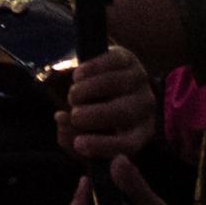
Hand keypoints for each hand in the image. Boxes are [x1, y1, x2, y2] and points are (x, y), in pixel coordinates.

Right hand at [55, 45, 161, 165]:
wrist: (111, 84)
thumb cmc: (97, 118)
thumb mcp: (87, 134)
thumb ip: (69, 135)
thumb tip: (60, 118)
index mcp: (140, 133)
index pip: (127, 144)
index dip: (102, 146)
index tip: (78, 144)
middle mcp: (145, 107)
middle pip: (121, 112)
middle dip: (90, 115)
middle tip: (74, 115)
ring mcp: (139, 80)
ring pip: (112, 83)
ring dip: (85, 91)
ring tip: (73, 96)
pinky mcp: (128, 59)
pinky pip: (109, 62)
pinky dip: (89, 69)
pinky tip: (77, 77)